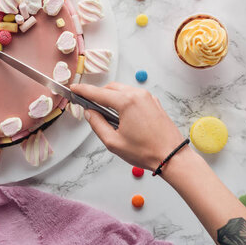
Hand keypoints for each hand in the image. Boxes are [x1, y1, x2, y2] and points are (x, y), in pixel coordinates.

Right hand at [70, 82, 184, 170]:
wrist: (172, 156)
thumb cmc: (145, 151)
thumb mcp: (113, 142)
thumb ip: (97, 124)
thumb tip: (89, 113)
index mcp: (126, 102)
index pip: (98, 93)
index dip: (83, 91)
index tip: (73, 89)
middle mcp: (138, 94)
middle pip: (111, 88)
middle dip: (98, 94)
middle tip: (88, 104)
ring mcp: (148, 97)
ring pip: (123, 91)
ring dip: (111, 97)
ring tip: (105, 113)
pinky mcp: (154, 102)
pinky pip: (134, 96)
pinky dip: (124, 100)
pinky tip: (121, 114)